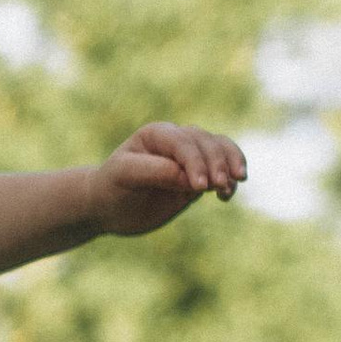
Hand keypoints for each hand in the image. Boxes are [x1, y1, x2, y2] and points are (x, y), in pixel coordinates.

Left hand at [82, 122, 245, 236]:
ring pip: (220, 151)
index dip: (195, 161)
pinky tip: (226, 195)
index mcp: (157, 134)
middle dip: (217, 164)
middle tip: (220, 188)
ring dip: (230, 167)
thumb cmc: (112, 187)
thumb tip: (188, 178)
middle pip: (207, 143)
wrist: (110, 207)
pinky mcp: (198, 176)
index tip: (199, 187)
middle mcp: (177, 140)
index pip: (183, 142)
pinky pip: (222, 170)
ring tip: (229, 189)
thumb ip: (155, 172)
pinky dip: (230, 180)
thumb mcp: (124, 177)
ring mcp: (189, 158)